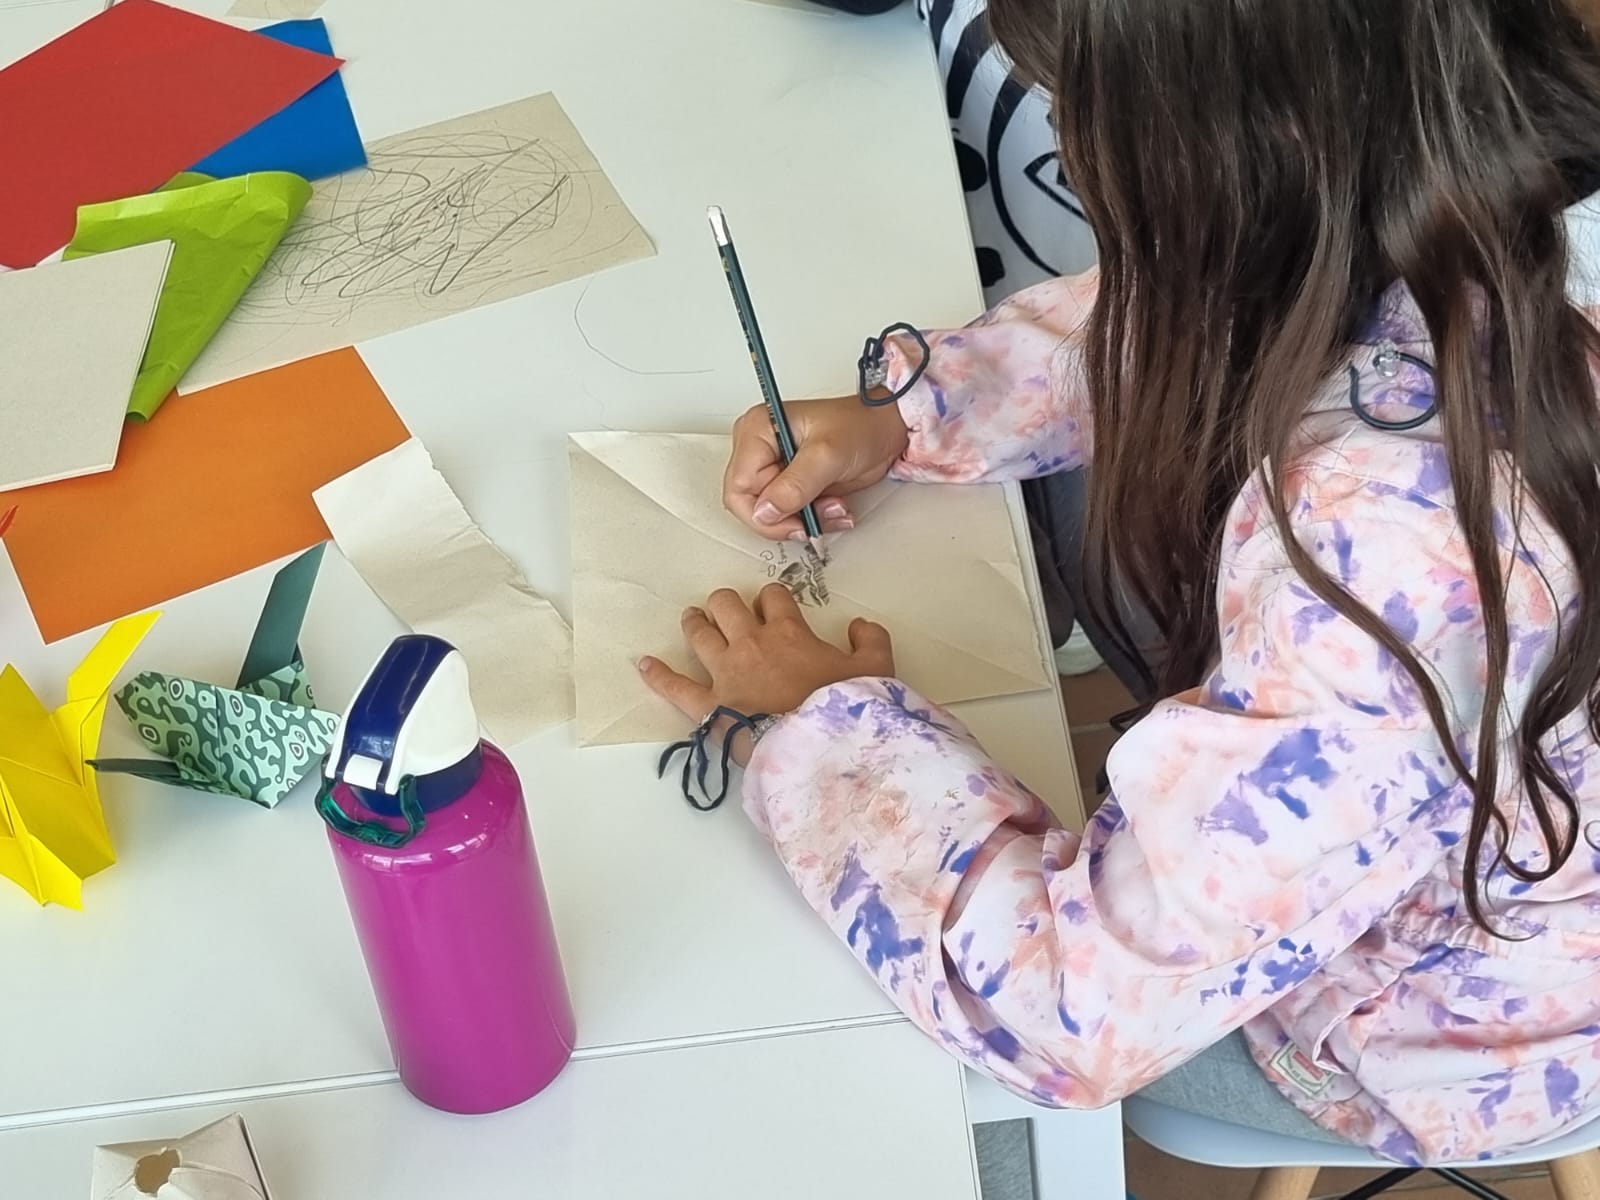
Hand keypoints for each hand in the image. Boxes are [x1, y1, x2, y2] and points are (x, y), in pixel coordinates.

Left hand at [638, 584, 894, 764]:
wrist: (822, 749)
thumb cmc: (848, 708)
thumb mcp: (877, 668)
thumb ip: (871, 639)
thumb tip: (858, 624)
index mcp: (789, 632)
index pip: (773, 598)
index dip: (771, 598)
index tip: (772, 607)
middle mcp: (751, 643)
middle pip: (727, 605)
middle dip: (726, 603)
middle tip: (727, 610)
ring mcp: (726, 672)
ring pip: (700, 633)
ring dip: (695, 622)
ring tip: (693, 618)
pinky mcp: (709, 705)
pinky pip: (675, 686)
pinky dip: (657, 674)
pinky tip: (642, 663)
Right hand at [724, 394, 909, 540]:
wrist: (886, 430)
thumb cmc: (860, 425)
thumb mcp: (827, 456)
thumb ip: (795, 486)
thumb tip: (765, 512)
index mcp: (757, 431)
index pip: (739, 488)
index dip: (764, 514)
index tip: (795, 522)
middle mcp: (759, 448)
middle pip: (752, 506)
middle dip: (790, 517)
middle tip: (819, 514)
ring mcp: (774, 466)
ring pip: (773, 514)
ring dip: (808, 518)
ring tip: (835, 506)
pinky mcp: (790, 482)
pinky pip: (790, 513)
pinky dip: (814, 517)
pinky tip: (834, 506)